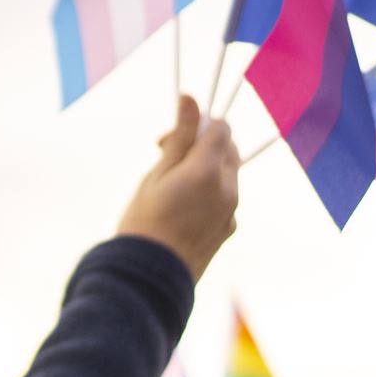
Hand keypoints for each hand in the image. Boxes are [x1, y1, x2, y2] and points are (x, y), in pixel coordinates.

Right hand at [115, 96, 238, 279]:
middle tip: (167, 158)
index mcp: (208, 170)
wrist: (150, 278)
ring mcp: (232, 210)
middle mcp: (228, 188)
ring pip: (228, 173)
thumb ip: (179, 137)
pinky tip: (181, 210)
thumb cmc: (143, 223)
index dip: (196, 124)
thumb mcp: (156, 175)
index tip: (168, 139)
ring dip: (207, 168)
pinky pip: (226, 198)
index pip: (220, 128)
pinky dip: (210, 192)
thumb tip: (191, 98)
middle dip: (203, 144)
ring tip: (172, 187)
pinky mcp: (229, 228)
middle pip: (228, 148)